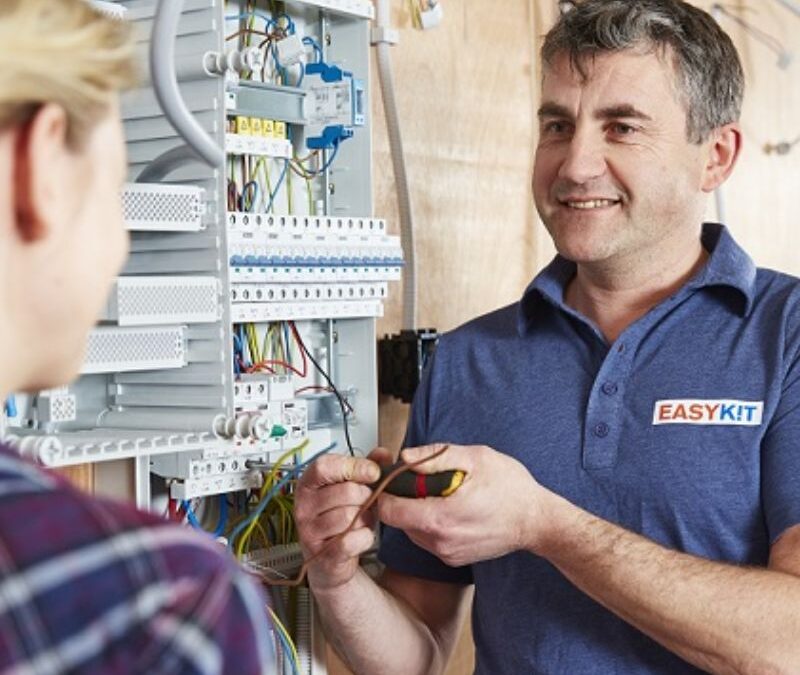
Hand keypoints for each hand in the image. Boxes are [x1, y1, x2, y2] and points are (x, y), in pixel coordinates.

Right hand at [294, 450, 387, 591]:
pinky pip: (351, 540)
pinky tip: (361, 536)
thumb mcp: (353, 486)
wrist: (331, 558)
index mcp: (308, 483)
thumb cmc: (341, 517)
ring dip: (364, 518)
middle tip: (366, 502)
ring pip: (349, 516)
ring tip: (362, 520)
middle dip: (365, 496)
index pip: (324, 466)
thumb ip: (367, 467)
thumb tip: (382, 454)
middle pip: (345, 491)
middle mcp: (304, 506)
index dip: (352, 466)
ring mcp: (309, 531)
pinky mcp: (322, 554)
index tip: (373, 472)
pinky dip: (364, 538)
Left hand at [376, 443, 552, 566]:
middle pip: (398, 521)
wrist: (537, 521)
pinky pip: (428, 539)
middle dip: (404, 499)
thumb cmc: (511, 488)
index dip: (387, 491)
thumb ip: (436, 456)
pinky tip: (452, 508)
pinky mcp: (453, 559)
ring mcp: (446, 553)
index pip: (389, 511)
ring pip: (412, 530)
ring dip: (418, 511)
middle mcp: (439, 542)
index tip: (396, 477)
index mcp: (439, 518)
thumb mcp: (476, 458)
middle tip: (423, 480)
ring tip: (442, 494)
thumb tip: (406, 456)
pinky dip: (432, 523)